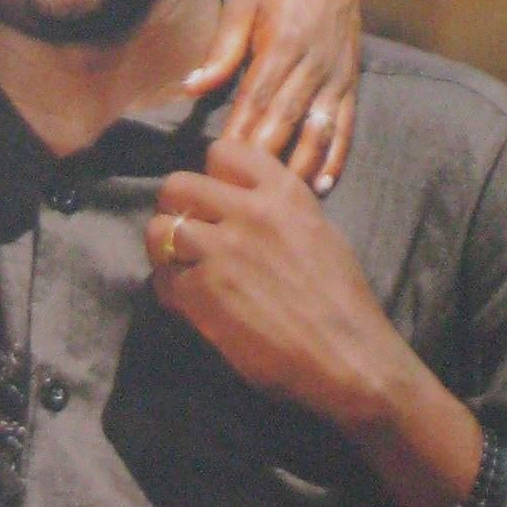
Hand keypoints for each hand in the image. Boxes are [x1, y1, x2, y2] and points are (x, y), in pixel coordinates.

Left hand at [146, 136, 409, 435]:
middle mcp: (250, 212)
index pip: (222, 152)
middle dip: (176, 210)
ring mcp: (222, 251)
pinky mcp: (203, 293)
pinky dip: (170, 292)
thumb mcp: (317, 232)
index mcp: (284, 191)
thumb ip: (277, 212)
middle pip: (178, 185)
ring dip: (165, 251)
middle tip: (188, 238)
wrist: (347, 355)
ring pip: (160, 229)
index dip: (211, 179)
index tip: (217, 204)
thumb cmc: (340, 302)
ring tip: (185, 273)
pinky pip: (163, 278)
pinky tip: (192, 307)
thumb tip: (242, 206)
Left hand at [183, 0, 360, 190]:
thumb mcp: (243, 4)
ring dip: (300, 166)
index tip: (220, 164)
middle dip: (265, 158)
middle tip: (243, 198)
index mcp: (282, 43)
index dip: (239, 132)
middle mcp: (312, 64)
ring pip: (317, 129)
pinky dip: (335, 156)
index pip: (256, 98)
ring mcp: (334, 75)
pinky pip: (345, 125)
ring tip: (280, 201)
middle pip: (285, 120)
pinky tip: (320, 186)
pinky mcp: (349, 82)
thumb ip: (221, 50)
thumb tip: (192, 87)